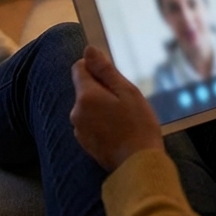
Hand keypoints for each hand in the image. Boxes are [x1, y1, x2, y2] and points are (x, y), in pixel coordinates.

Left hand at [70, 46, 162, 170]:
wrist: (139, 165)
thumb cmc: (138, 126)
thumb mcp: (127, 92)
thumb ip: (105, 70)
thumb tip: (88, 50)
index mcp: (85, 96)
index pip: (79, 68)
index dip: (96, 68)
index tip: (114, 78)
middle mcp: (76, 112)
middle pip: (84, 89)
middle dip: (101, 90)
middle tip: (125, 102)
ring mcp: (79, 130)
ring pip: (88, 107)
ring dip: (101, 108)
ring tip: (125, 119)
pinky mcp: (85, 144)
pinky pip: (90, 124)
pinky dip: (101, 123)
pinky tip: (119, 131)